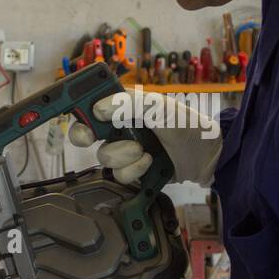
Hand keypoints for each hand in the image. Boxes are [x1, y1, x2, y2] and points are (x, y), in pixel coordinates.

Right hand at [68, 92, 221, 185]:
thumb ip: (129, 105)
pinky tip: (150, 162)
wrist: (208, 156)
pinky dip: (134, 169)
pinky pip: (119, 175)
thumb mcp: (159, 108)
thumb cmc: (187, 124)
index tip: (71, 110)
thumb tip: (98, 109)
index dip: (76, 106)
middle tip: (92, 136)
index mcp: (123, 105)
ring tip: (144, 150)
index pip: (90, 103)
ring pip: (104, 156)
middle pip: (85, 132)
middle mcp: (120, 126)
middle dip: (86, 135)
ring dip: (123, 154)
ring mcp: (126, 149)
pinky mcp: (133, 170)